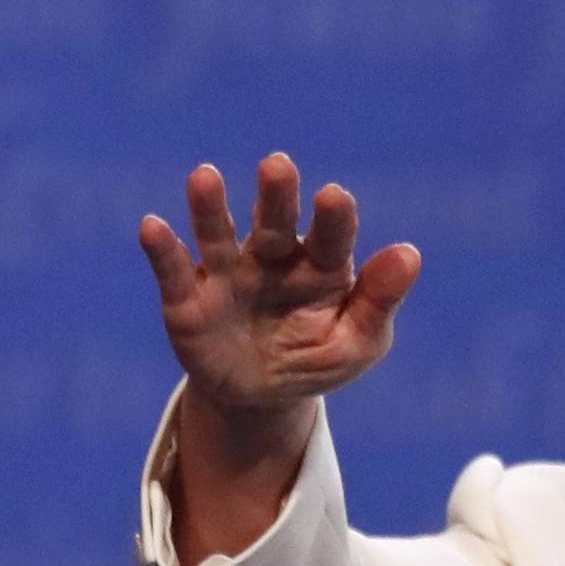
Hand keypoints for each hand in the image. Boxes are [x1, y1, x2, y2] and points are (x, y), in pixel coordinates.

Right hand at [137, 153, 421, 418]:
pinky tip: (154, 227)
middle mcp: (271, 259)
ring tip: (206, 177)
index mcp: (320, 267)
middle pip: (273, 224)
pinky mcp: (187, 299)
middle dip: (275, 198)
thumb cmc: (315, 358)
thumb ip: (378, 301)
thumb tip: (410, 254)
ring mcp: (227, 275)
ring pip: (218, 236)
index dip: (333, 219)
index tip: (334, 197)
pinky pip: (174, 272)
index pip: (330, 238)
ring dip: (211, 208)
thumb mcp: (356, 343)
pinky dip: (163, 251)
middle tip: (278, 166)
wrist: (260, 398)